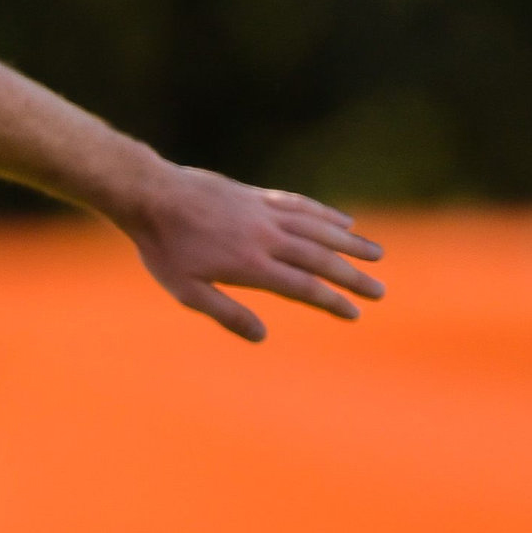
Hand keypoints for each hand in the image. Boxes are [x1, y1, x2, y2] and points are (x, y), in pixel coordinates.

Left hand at [122, 167, 385, 340]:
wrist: (151, 195)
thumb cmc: (164, 248)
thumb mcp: (186, 290)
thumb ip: (226, 313)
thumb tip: (262, 336)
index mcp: (251, 265)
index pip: (304, 287)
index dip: (332, 301)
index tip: (355, 313)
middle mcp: (266, 238)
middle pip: (321, 258)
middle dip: (353, 277)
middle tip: (380, 290)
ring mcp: (264, 213)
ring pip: (318, 228)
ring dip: (351, 241)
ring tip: (377, 254)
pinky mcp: (258, 196)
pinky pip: (300, 205)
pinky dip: (326, 213)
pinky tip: (344, 220)